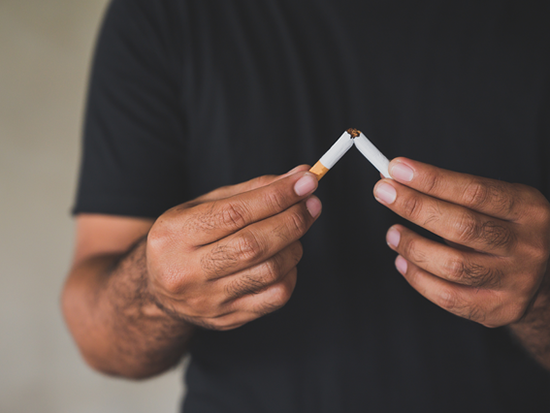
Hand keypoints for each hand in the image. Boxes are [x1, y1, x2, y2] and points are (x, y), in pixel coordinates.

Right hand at [146, 166, 321, 330]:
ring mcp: (207, 300)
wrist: (159, 290)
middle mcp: (187, 271)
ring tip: (295, 230)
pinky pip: (274, 297)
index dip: (276, 196)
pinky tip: (285, 259)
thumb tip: (299, 177)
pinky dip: (290, 273)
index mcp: (175, 234)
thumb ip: (250, 191)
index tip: (306, 182)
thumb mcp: (204, 205)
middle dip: (292, 220)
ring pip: (269, 271)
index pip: (235, 213)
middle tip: (312, 204)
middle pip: (253, 245)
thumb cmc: (187, 238)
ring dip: (294, 245)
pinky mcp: (227, 319)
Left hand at [373, 157, 549, 327]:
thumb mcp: (494, 204)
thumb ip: (448, 193)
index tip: (397, 168)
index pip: (474, 191)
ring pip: (452, 264)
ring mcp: (515, 281)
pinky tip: (403, 262)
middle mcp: (526, 245)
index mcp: (527, 210)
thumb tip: (394, 177)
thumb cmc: (506, 232)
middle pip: (461, 226)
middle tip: (384, 192)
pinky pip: (447, 296)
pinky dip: (417, 278)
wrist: (545, 279)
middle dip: (415, 206)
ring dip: (412, 246)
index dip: (432, 179)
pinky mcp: (498, 309)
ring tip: (392, 234)